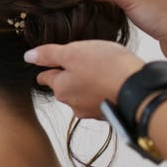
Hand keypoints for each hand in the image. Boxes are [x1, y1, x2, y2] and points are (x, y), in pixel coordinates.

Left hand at [25, 40, 143, 118]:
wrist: (138, 91)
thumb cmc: (106, 68)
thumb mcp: (73, 53)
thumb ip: (49, 54)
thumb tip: (28, 56)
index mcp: (61, 88)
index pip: (47, 78)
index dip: (47, 69)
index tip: (46, 68)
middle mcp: (73, 103)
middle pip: (65, 88)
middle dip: (68, 77)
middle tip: (78, 64)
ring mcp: (92, 111)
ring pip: (83, 95)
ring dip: (87, 85)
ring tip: (98, 72)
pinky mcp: (109, 113)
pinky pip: (100, 100)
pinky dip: (102, 92)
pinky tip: (111, 83)